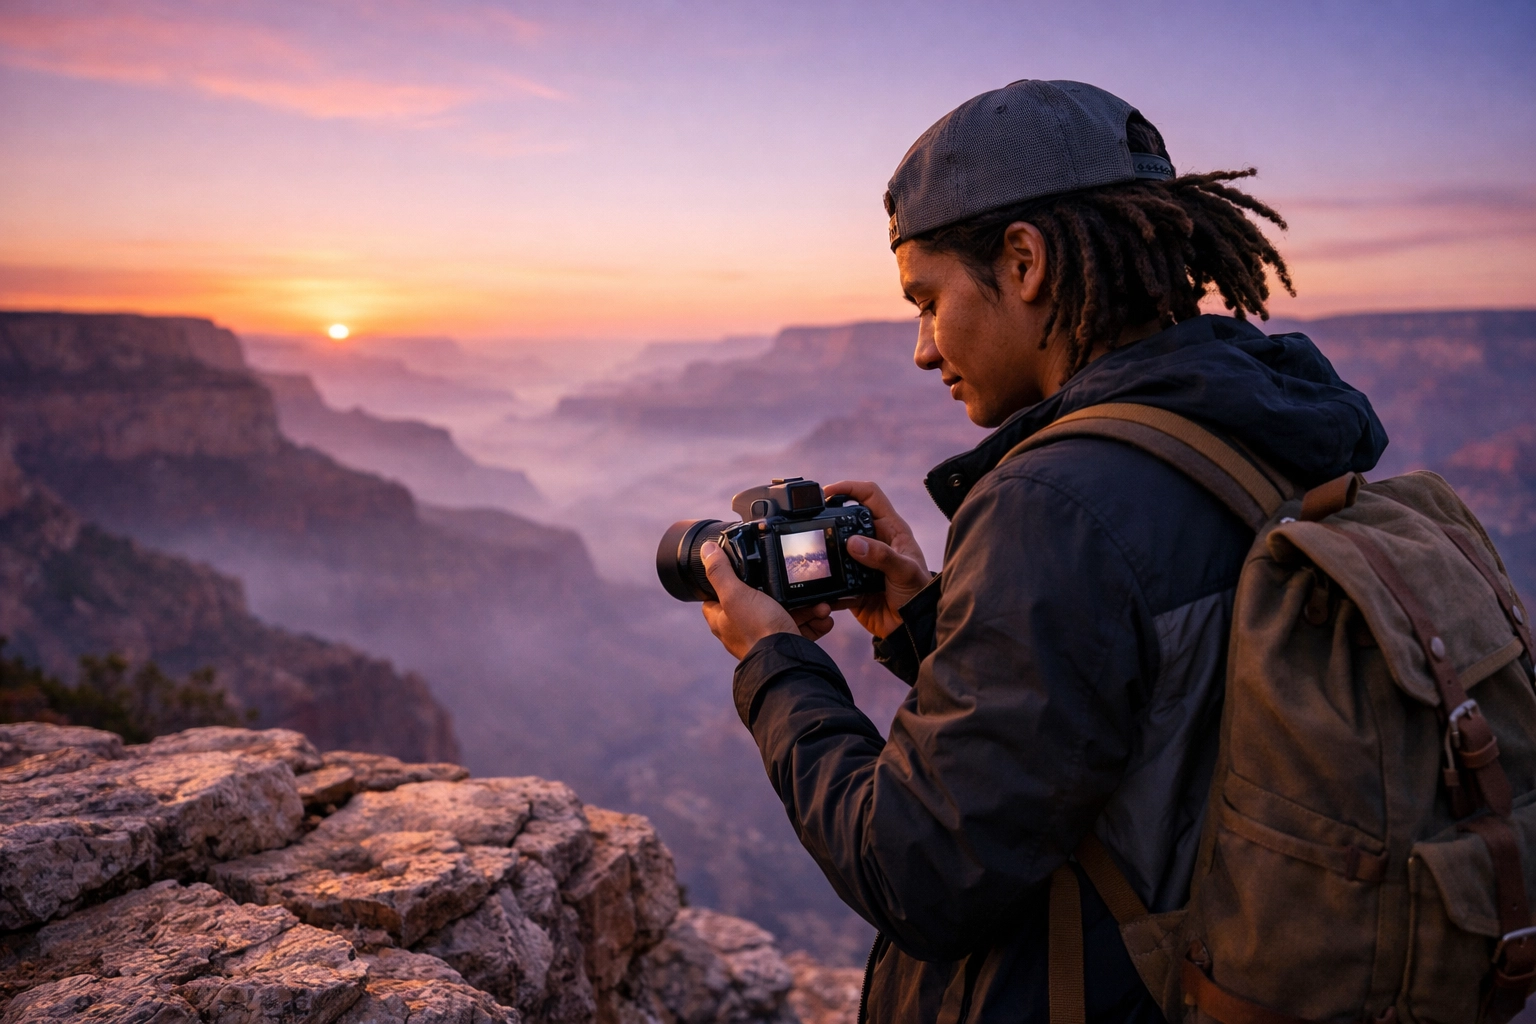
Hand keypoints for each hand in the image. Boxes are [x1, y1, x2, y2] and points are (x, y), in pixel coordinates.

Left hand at [700, 541, 835, 659]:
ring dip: (805, 606)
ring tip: (817, 603)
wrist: (787, 662)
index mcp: (723, 619)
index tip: (738, 568)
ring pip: (785, 613)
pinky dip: (815, 621)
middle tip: (791, 581)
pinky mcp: (785, 644)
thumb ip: (720, 572)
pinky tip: (824, 615)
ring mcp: (765, 637)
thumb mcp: (735, 595)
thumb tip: (707, 550)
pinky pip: (802, 628)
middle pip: (758, 601)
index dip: (723, 581)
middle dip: (779, 590)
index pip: (715, 598)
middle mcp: (742, 629)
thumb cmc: (757, 631)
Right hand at [824, 480, 930, 638]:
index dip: (849, 488)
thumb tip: (852, 543)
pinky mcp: (850, 582)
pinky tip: (822, 585)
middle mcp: (875, 541)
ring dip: (825, 550)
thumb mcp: (905, 571)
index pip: (870, 495)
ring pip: (835, 546)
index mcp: (891, 529)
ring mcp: (861, 561)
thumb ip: (882, 556)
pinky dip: (825, 580)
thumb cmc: (919, 594)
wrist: (912, 628)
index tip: (828, 492)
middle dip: (829, 517)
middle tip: (813, 522)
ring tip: (815, 554)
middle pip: (846, 518)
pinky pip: (832, 576)